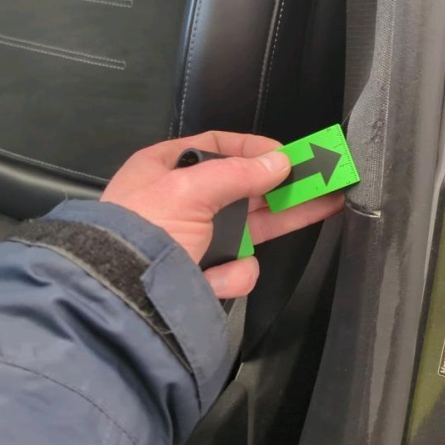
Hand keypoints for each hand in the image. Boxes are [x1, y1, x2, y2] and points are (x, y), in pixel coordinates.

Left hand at [101, 131, 344, 297]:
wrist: (118, 298)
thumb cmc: (140, 232)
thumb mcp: (187, 189)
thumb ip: (238, 172)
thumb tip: (280, 161)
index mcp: (165, 170)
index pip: (216, 146)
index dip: (253, 148)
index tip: (286, 154)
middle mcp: (181, 202)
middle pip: (243, 187)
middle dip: (283, 184)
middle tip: (324, 177)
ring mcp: (194, 240)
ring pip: (249, 229)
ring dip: (278, 222)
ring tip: (326, 205)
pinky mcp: (203, 276)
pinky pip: (236, 269)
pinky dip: (231, 275)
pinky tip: (216, 279)